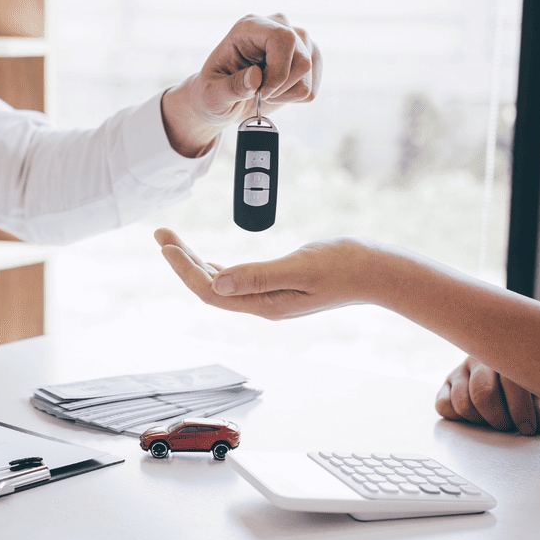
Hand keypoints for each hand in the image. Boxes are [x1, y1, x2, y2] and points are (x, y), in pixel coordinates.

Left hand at [154, 228, 370, 319]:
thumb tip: (217, 282)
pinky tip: (207, 260)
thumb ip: (258, 276)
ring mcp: (270, 297)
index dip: (185, 269)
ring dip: (195, 263)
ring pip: (222, 283)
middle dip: (182, 261)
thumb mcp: (301, 267)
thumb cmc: (345, 266)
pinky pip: (238, 279)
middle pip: (210, 286)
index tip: (168, 244)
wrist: (379, 272)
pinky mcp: (278, 286)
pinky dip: (216, 267)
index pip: (212, 291)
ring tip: (173, 242)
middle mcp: (263, 305)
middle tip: (161, 234)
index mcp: (265, 304)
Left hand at [161, 13, 321, 156]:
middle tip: (257, 94)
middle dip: (280, 87)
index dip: (278, 70)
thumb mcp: (212, 95)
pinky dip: (294, 97)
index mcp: (249, 27)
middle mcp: (277, 26)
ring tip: (265, 91)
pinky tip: (276, 92)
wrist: (224, 100)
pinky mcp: (309, 56)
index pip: (283, 38)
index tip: (261, 91)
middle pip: (301, 60)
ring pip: (309, 72)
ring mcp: (297, 39)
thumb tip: (256, 77)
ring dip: (286, 92)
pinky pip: (312, 86)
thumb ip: (232, 87)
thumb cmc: (213, 93)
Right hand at [435, 356, 539, 434]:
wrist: (508, 364)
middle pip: (483, 394)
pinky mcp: (446, 384)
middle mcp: (479, 359)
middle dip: (499, 418)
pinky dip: (458, 416)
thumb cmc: (527, 380)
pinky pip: (443, 405)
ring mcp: (460, 371)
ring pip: (462, 403)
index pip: (509, 382)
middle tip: (509, 426)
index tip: (528, 427)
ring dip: (480, 420)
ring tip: (493, 421)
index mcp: (506, 355)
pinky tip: (475, 416)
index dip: (520, 410)